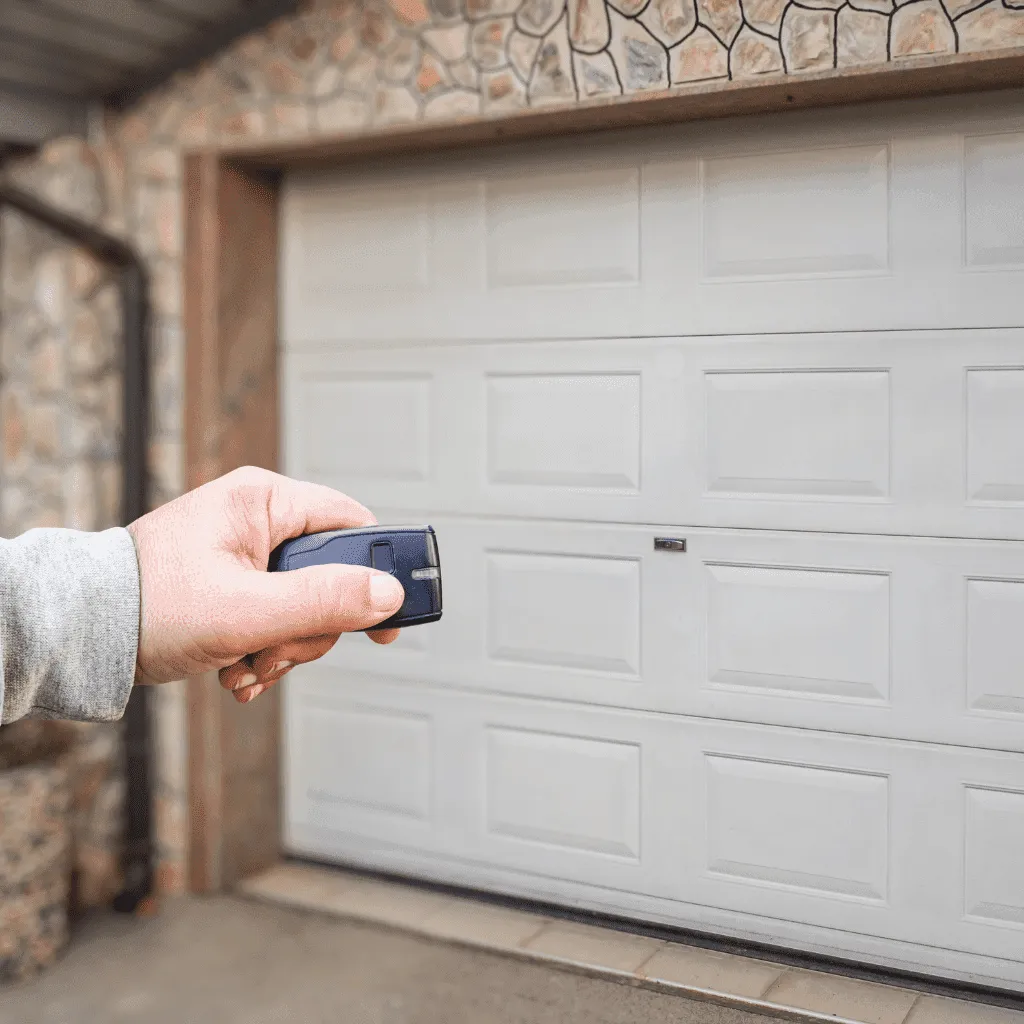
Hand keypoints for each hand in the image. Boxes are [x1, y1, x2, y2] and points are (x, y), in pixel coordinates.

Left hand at [127, 466, 403, 703]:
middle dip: (311, 628)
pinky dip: (266, 651)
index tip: (389, 617)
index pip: (352, 524)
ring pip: (307, 606)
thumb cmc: (147, 605)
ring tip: (247, 665)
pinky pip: (279, 619)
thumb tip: (388, 595)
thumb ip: (323, 600)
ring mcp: (247, 554)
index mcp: (264, 501)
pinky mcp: (236, 585)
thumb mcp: (246, 609)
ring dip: (285, 648)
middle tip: (278, 650)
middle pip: (332, 577)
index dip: (378, 571)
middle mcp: (259, 521)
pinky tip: (238, 669)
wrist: (81, 634)